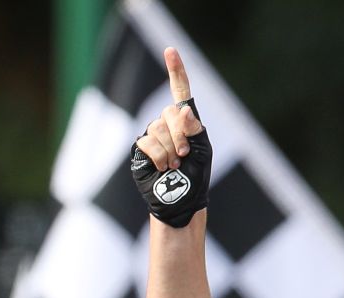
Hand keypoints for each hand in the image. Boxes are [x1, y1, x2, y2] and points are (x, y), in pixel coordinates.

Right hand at [131, 49, 208, 222]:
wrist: (181, 200)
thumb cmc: (196, 176)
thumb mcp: (203, 149)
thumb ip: (194, 128)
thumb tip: (184, 110)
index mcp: (185, 120)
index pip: (180, 90)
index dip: (176, 71)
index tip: (170, 51)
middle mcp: (166, 123)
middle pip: (169, 113)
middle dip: (180, 135)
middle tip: (185, 154)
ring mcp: (152, 135)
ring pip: (158, 130)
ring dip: (170, 151)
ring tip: (175, 165)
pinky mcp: (140, 149)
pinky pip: (147, 142)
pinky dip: (159, 157)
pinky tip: (163, 167)